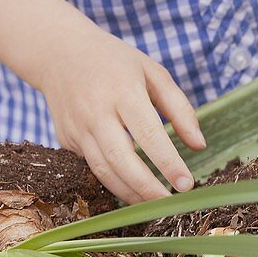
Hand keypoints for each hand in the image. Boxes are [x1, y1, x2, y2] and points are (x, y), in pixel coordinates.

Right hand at [39, 8, 204, 203]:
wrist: (58, 52)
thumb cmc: (115, 62)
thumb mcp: (152, 73)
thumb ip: (179, 108)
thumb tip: (199, 146)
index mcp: (123, 90)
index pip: (148, 134)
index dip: (168, 163)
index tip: (187, 184)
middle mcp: (96, 111)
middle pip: (122, 160)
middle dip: (147, 187)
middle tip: (170, 203)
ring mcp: (77, 127)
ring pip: (104, 171)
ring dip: (130, 193)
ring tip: (153, 204)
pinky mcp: (66, 140)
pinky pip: (92, 168)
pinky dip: (113, 183)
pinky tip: (132, 191)